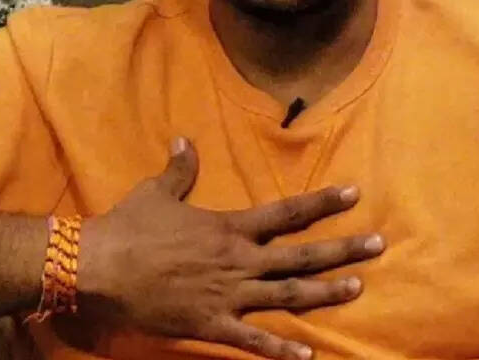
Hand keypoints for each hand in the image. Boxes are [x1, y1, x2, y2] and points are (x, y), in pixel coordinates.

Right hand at [74, 137, 383, 359]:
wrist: (99, 268)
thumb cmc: (128, 228)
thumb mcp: (157, 193)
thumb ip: (180, 170)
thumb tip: (184, 141)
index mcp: (229, 227)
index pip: (287, 212)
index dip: (322, 203)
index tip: (354, 193)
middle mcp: (238, 261)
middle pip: (301, 256)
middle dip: (342, 250)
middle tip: (378, 244)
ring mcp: (229, 295)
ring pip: (288, 295)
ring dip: (326, 292)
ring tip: (358, 287)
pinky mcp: (212, 324)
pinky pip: (253, 341)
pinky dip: (281, 350)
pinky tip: (308, 356)